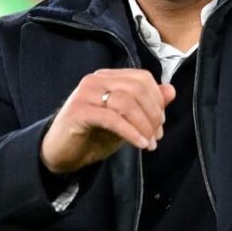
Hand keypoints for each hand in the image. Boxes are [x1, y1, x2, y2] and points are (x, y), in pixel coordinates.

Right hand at [40, 69, 175, 174]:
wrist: (60, 153)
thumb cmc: (93, 135)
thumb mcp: (126, 120)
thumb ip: (147, 105)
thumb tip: (171, 91)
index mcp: (108, 77)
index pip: (142, 78)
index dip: (157, 100)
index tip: (161, 124)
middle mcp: (96, 80)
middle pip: (137, 88)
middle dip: (153, 114)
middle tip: (157, 136)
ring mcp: (85, 93)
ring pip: (126, 102)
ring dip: (144, 124)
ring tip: (150, 143)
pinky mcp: (78, 111)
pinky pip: (112, 118)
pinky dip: (130, 132)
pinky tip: (140, 144)